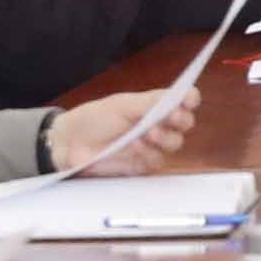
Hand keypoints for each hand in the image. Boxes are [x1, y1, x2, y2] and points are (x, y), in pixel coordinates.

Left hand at [52, 86, 198, 176]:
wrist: (70, 143)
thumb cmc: (95, 118)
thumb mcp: (122, 105)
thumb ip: (151, 101)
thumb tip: (178, 96)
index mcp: (156, 106)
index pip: (184, 101)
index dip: (190, 99)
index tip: (188, 99)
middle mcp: (159, 124)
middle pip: (186, 123)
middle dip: (181, 119)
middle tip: (172, 116)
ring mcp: (152, 146)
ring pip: (175, 143)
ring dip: (165, 137)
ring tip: (148, 133)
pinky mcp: (143, 164)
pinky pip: (158, 161)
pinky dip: (150, 153)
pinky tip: (136, 146)